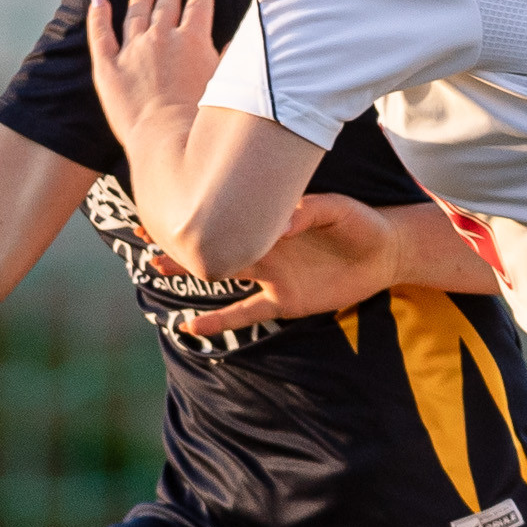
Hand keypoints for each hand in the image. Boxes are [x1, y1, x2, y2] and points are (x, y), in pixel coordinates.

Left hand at [86, 0, 219, 139]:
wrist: (168, 142)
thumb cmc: (202, 121)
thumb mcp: (227, 84)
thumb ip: (231, 59)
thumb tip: (236, 43)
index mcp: (193, 39)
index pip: (199, 7)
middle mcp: (162, 37)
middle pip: (167, 6)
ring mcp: (133, 50)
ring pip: (136, 14)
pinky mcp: (108, 67)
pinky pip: (101, 33)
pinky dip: (98, 14)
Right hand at [173, 192, 408, 337]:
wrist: (385, 254)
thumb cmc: (361, 225)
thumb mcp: (339, 212)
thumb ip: (311, 210)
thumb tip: (283, 219)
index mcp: (272, 219)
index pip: (230, 210)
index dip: (201, 206)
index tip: (170, 199)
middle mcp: (264, 245)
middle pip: (215, 240)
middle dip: (180, 236)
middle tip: (141, 231)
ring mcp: (270, 274)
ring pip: (221, 273)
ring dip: (190, 271)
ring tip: (153, 267)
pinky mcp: (283, 300)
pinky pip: (245, 312)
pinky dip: (219, 319)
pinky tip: (191, 327)